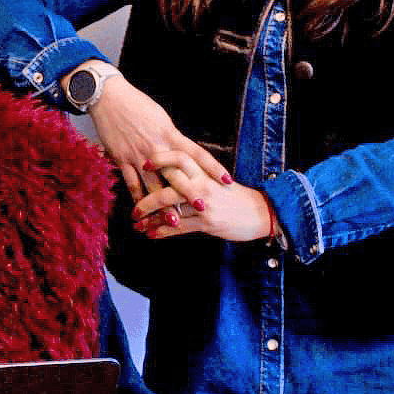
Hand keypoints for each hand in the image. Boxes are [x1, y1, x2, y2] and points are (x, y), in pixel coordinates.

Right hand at [83, 72, 231, 203]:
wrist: (109, 97)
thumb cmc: (137, 104)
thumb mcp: (161, 119)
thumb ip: (172, 137)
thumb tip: (182, 151)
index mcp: (170, 135)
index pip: (197, 153)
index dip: (213, 167)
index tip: (227, 180)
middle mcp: (156, 147)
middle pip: (177, 174)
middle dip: (190, 193)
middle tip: (204, 208)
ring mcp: (138, 155)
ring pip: (153, 185)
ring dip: (163, 204)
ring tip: (173, 221)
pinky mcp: (121, 159)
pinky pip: (131, 183)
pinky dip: (138, 198)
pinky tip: (143, 210)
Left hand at [132, 149, 274, 242]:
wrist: (261, 212)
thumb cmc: (234, 196)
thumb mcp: (215, 180)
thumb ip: (194, 175)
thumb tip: (170, 172)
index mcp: (203, 172)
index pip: (179, 158)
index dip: (160, 159)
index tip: (144, 164)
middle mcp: (202, 185)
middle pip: (168, 187)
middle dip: (146, 199)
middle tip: (133, 208)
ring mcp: (204, 205)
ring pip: (170, 210)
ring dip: (150, 220)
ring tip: (137, 225)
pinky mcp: (207, 222)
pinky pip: (179, 228)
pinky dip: (162, 232)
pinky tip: (151, 234)